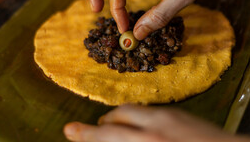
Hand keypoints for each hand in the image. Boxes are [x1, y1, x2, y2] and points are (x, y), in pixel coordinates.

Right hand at [64, 104, 249, 141]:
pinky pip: (148, 110)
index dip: (85, 134)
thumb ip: (132, 141)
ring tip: (112, 127)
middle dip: (100, 124)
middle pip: (117, 117)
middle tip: (90, 130)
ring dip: (118, 119)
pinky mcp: (179, 113)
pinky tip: (138, 127)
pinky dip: (136, 117)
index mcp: (148, 140)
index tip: (69, 130)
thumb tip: (116, 138)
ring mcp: (168, 116)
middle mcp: (155, 126)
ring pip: (132, 110)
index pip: (107, 135)